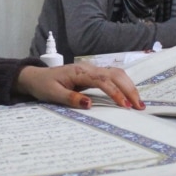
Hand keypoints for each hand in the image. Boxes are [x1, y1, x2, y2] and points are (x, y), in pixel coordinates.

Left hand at [14, 63, 144, 109]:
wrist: (36, 77)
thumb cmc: (44, 85)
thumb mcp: (53, 95)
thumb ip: (71, 99)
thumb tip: (89, 104)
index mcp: (79, 72)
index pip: (103, 80)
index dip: (115, 93)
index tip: (124, 106)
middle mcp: (88, 68)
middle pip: (115, 74)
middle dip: (129, 89)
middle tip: (139, 106)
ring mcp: (92, 70)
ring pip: (116, 74)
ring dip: (129, 87)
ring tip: (138, 103)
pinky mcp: (93, 75)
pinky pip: (112, 77)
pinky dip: (123, 85)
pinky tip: (129, 96)